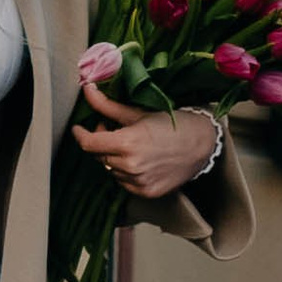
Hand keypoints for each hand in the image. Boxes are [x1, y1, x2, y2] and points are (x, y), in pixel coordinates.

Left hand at [70, 81, 221, 202]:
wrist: (202, 144)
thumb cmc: (172, 124)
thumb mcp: (138, 113)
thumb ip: (108, 106)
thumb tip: (86, 89)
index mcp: (128, 143)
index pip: (89, 144)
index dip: (81, 135)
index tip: (79, 128)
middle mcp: (131, 166)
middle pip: (99, 156)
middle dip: (101, 142)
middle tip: (113, 129)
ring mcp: (139, 182)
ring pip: (111, 170)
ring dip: (114, 157)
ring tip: (131, 144)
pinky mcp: (146, 192)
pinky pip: (124, 182)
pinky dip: (126, 171)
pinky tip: (141, 159)